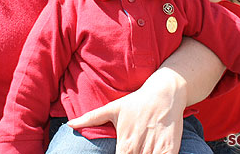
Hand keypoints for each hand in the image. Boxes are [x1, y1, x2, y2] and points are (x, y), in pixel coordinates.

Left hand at [68, 68, 185, 153]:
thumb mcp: (113, 108)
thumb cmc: (137, 101)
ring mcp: (155, 149)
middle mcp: (139, 148)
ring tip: (140, 152)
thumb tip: (69, 124)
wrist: (164, 92)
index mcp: (124, 143)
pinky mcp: (170, 148)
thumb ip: (90, 119)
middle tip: (131, 152)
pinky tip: (153, 153)